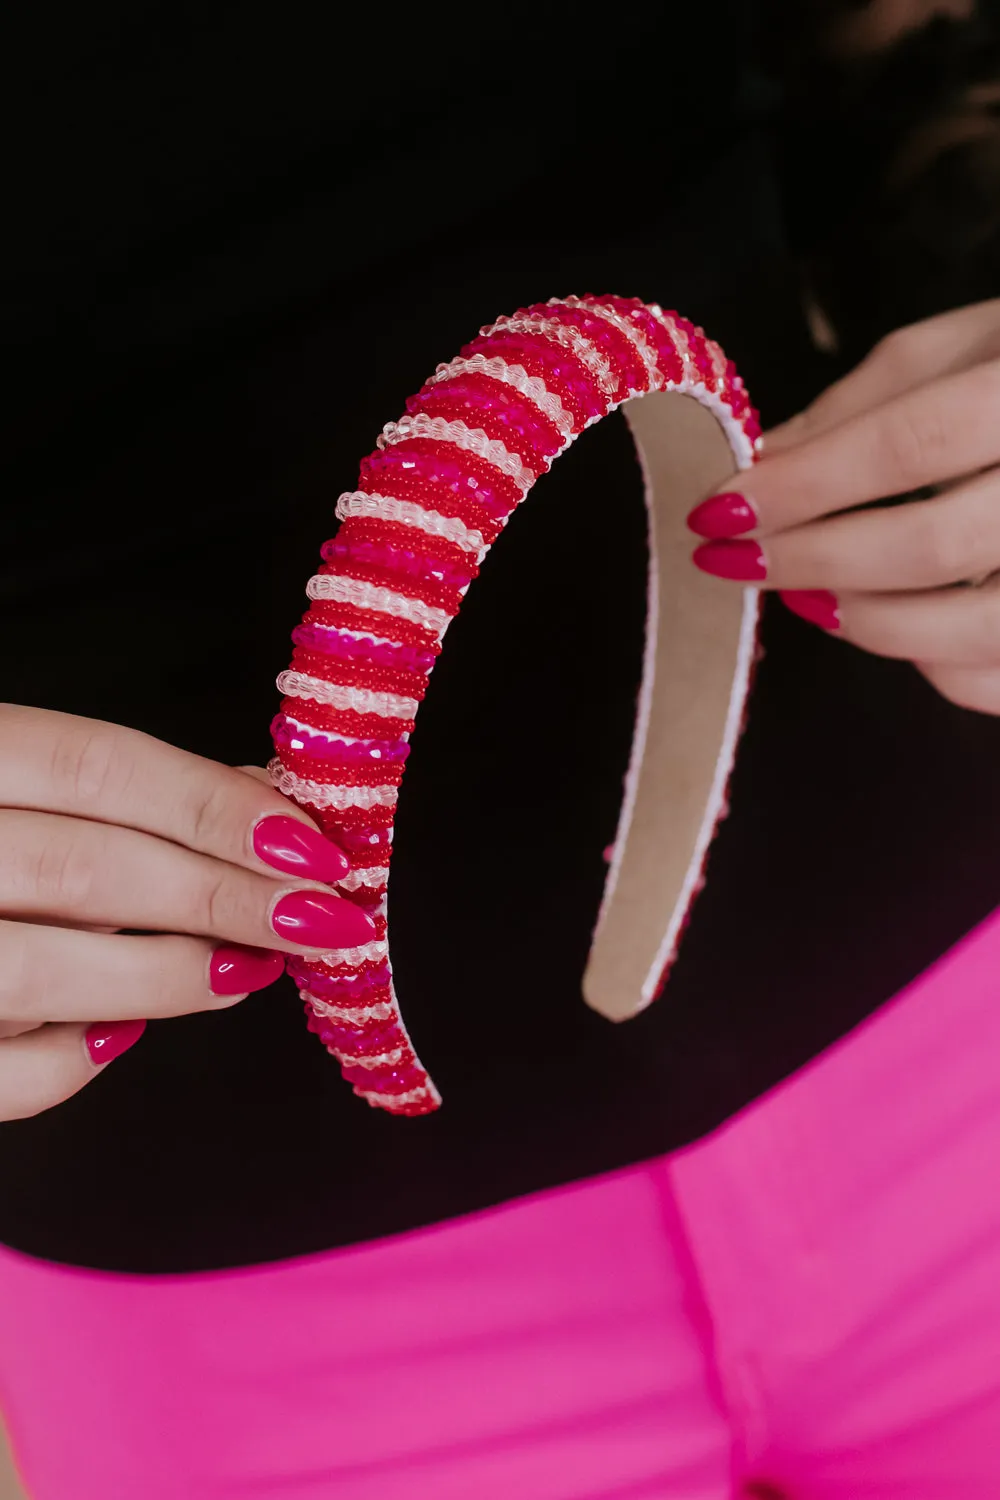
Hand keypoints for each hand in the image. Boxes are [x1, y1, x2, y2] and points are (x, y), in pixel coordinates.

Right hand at [0, 705, 373, 1119]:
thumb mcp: (7, 774)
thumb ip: (112, 788)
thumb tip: (262, 800)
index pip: (98, 764)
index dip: (216, 805)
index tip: (312, 844)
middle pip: (90, 869)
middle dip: (225, 898)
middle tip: (321, 918)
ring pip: (45, 973)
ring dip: (171, 977)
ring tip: (249, 969)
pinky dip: (72, 1061)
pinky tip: (124, 1029)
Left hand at [687, 299, 999, 713]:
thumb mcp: (961, 343)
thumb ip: (860, 405)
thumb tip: (761, 464)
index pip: (907, 446)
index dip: (803, 486)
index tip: (717, 512)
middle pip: (930, 546)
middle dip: (811, 560)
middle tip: (733, 561)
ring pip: (968, 631)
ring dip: (864, 620)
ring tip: (803, 592)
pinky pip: (991, 677)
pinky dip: (928, 662)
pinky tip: (887, 619)